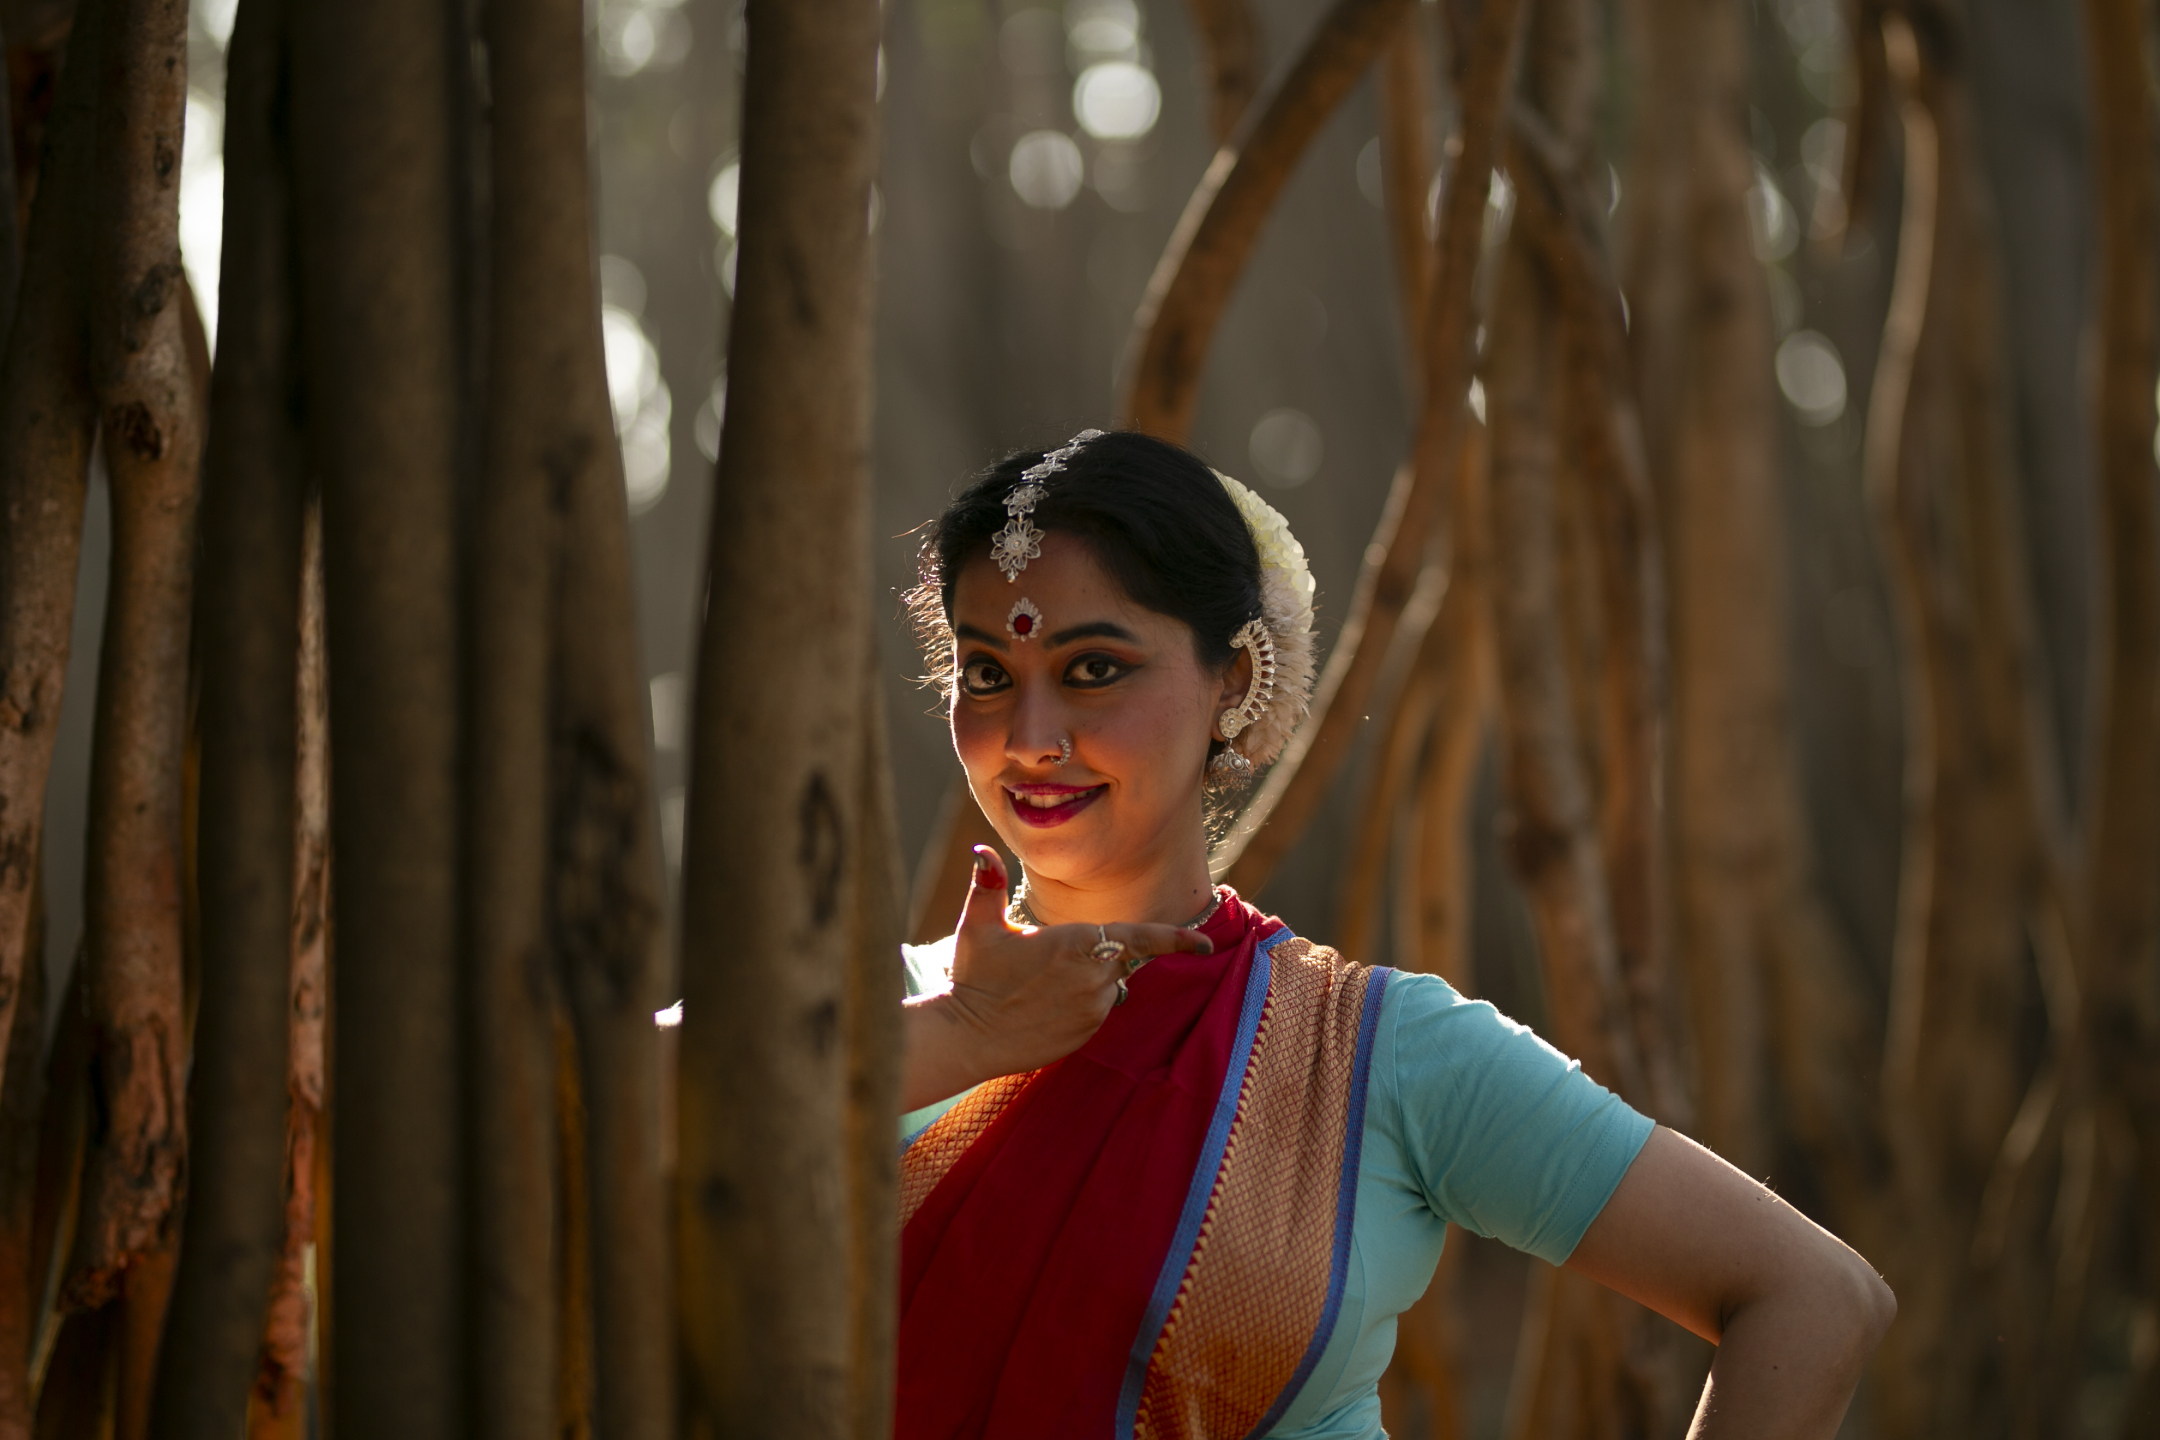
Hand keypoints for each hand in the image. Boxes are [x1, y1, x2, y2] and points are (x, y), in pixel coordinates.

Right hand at [899, 847, 1212, 1111]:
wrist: (966, 1036)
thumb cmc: (972, 977)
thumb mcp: (978, 926)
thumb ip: (988, 885)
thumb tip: (981, 849)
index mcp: (1077, 942)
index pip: (1141, 937)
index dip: (1177, 940)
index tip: (1206, 944)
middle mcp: (1094, 977)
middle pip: (1119, 959)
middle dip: (1097, 954)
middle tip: (1050, 961)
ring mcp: (1092, 1010)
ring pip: (1110, 987)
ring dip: (1089, 980)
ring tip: (1040, 985)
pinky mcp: (1085, 1035)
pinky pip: (1098, 1012)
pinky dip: (1083, 1005)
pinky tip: (1044, 1006)